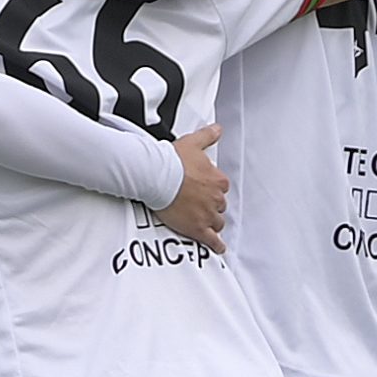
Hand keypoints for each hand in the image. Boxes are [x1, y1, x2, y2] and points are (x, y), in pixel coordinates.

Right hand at [155, 123, 228, 251]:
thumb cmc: (172, 161)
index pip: (221, 187)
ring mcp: (207, 214)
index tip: (203, 189)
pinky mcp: (197, 228)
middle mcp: (215, 198)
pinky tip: (218, 247)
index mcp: (217, 180)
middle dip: (211, 206)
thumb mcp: (193, 143)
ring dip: (212, 222)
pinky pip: (212, 240)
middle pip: (219, 206)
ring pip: (217, 222)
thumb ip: (208, 136)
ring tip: (205, 224)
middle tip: (199, 204)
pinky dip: (216, 245)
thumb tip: (218, 129)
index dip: (211, 189)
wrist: (156, 176)